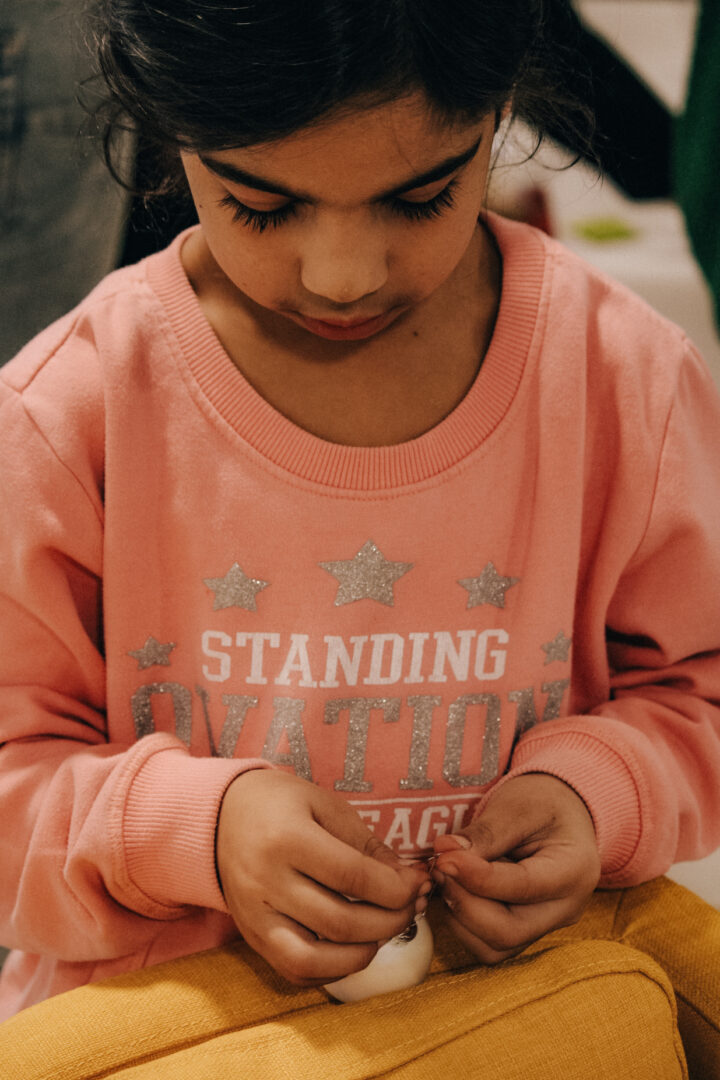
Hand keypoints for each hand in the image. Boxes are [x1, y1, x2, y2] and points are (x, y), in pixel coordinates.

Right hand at [216, 770, 428, 985]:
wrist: (220, 815)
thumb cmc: (279, 803)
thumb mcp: (324, 805)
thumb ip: (366, 845)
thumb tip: (408, 880)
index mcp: (287, 838)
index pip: (353, 876)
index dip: (395, 887)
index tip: (417, 883)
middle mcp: (265, 882)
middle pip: (340, 921)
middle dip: (390, 920)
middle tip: (412, 906)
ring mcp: (255, 916)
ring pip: (315, 959)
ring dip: (363, 954)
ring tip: (385, 931)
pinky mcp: (252, 937)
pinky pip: (295, 971)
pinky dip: (332, 970)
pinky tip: (355, 948)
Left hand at [432, 773, 600, 963]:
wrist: (561, 814)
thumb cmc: (544, 803)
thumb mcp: (518, 805)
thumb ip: (485, 832)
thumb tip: (445, 851)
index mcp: (573, 871)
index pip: (521, 887)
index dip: (476, 877)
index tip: (444, 857)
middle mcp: (564, 909)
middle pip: (507, 931)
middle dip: (464, 902)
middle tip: (440, 866)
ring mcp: (545, 926)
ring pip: (494, 946)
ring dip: (459, 914)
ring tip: (446, 874)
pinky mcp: (524, 931)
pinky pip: (488, 943)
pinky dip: (462, 921)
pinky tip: (455, 887)